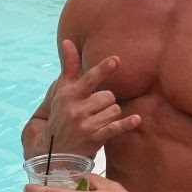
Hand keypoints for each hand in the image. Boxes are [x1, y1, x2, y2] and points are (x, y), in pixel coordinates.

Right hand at [45, 39, 140, 155]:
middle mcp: (76, 109)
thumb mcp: (62, 91)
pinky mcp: (94, 138)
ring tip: (99, 119)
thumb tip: (67, 41)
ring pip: (114, 110)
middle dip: (107, 100)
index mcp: (69, 95)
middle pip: (108, 95)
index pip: (89, 79)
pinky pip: (116, 127)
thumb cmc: (62, 115)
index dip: (103, 69)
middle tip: (97, 107)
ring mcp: (86, 125)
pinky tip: (136, 119)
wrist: (55, 150)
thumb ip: (69, 67)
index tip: (116, 60)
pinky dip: (127, 123)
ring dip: (112, 113)